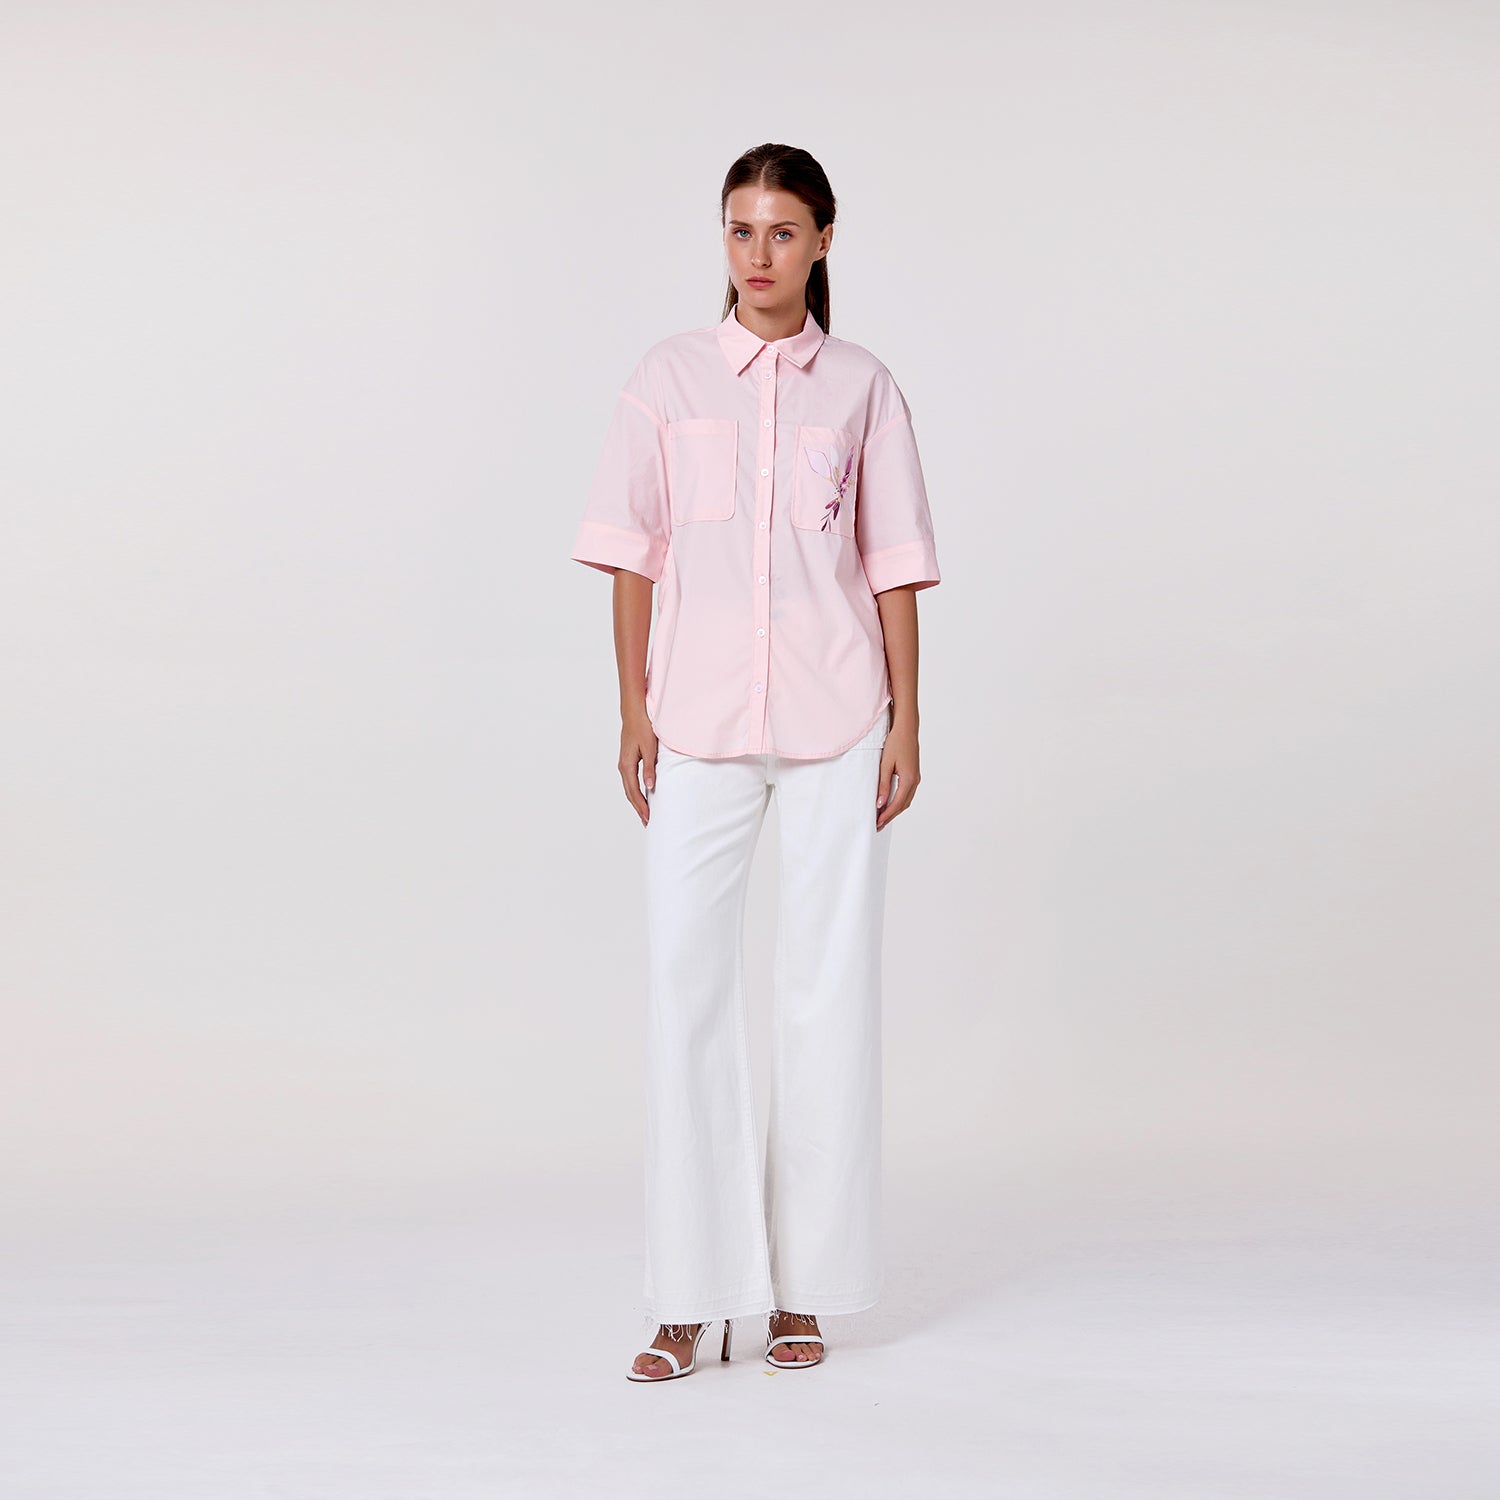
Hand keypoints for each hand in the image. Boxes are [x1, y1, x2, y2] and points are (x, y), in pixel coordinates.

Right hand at [619, 710, 658, 827]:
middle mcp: (623, 766)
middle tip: (647, 822)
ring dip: (637, 801)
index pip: (634, 791)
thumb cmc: (642, 726)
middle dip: (638, 808)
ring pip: (629, 788)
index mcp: (627, 765)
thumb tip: (650, 787)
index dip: (642, 806)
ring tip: (646, 813)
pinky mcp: (629, 760)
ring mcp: (625, 763)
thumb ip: (650, 768)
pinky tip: (644, 795)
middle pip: (630, 793)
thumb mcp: (649, 748)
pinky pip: (631, 781)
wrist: (634, 711)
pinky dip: (637, 791)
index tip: (649, 818)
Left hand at [875, 722, 920, 831]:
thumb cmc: (896, 743)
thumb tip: (880, 803)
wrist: (906, 729)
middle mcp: (915, 781)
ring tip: (882, 817)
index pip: (897, 803)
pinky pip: (907, 793)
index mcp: (909, 779)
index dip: (886, 815)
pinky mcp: (913, 774)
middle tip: (878, 825)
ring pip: (906, 800)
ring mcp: (916, 778)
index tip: (877, 823)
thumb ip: (883, 785)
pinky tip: (890, 803)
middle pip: (903, 805)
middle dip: (890, 816)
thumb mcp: (885, 764)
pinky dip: (899, 801)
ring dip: (895, 810)